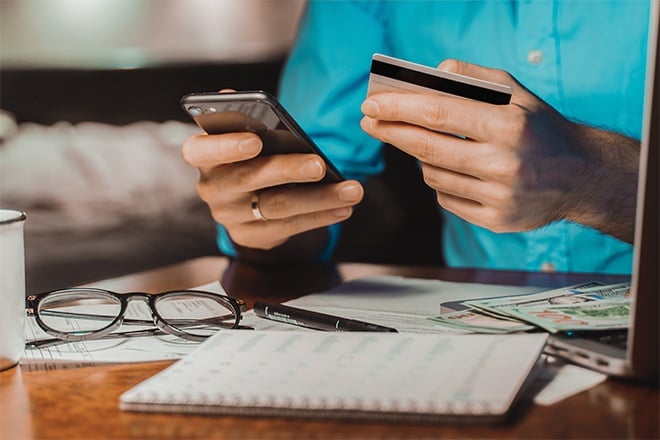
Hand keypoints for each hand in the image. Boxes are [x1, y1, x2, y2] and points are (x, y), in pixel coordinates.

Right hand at [182, 131, 362, 250]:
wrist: (247, 200)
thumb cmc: (250, 155)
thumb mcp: (243, 134)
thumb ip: (241, 118)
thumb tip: (240, 100)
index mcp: (203, 155)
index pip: (201, 150)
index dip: (227, 146)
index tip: (256, 140)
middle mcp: (212, 188)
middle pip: (249, 179)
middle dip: (287, 170)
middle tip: (319, 165)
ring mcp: (230, 216)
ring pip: (277, 205)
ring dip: (318, 198)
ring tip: (351, 190)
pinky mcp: (251, 235)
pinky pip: (289, 227)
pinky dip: (319, 217)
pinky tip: (343, 208)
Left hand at [360, 59, 637, 241]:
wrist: (582, 176)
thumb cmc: (540, 127)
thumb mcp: (517, 93)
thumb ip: (473, 79)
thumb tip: (429, 75)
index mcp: (508, 126)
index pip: (437, 114)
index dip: (398, 109)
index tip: (371, 104)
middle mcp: (503, 164)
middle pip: (427, 148)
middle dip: (391, 132)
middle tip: (369, 120)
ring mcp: (499, 197)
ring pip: (433, 176)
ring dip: (422, 158)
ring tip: (430, 145)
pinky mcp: (497, 221)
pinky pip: (446, 200)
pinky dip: (442, 183)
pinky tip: (455, 171)